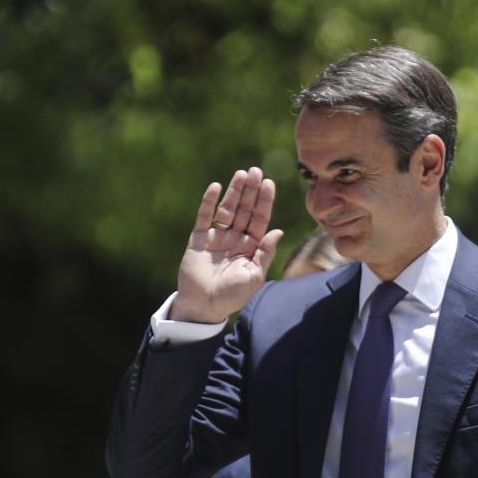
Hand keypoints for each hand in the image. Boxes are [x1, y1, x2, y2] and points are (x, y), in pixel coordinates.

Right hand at [170, 167, 283, 322]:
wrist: (204, 306)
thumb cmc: (233, 295)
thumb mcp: (255, 276)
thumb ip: (265, 253)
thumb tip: (278, 231)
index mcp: (251, 246)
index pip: (260, 219)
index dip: (264, 201)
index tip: (269, 183)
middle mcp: (235, 238)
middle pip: (245, 209)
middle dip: (251, 190)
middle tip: (256, 171)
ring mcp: (217, 237)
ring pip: (227, 209)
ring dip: (234, 191)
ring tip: (241, 174)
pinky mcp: (199, 239)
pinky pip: (204, 217)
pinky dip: (209, 202)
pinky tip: (216, 187)